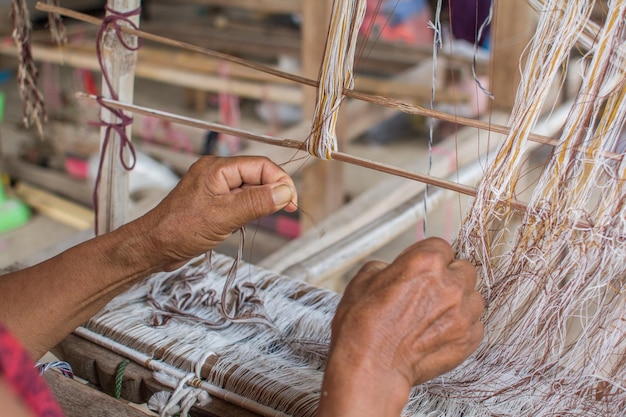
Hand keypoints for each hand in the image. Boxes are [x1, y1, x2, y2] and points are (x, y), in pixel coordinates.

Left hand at [129, 156, 296, 270]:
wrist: (153, 247)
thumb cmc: (179, 230)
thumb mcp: (224, 216)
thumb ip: (256, 202)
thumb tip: (285, 192)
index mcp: (218, 168)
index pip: (260, 166)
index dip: (280, 181)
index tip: (291, 201)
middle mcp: (217, 173)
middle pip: (257, 175)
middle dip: (273, 192)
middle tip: (285, 210)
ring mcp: (215, 188)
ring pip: (250, 189)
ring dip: (261, 202)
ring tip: (263, 218)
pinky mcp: (214, 203)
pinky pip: (240, 201)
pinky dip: (250, 210)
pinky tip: (247, 222)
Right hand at [317, 237, 482, 416]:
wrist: (370, 365)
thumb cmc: (363, 326)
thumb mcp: (364, 279)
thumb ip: (389, 267)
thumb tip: (396, 270)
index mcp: (426, 262)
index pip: (441, 247)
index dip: (429, 258)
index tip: (422, 268)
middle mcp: (450, 284)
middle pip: (464, 269)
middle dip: (449, 277)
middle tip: (429, 291)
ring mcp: (463, 313)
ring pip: (473, 297)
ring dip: (458, 302)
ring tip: (435, 314)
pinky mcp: (468, 340)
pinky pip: (474, 325)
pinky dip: (460, 327)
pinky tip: (438, 332)